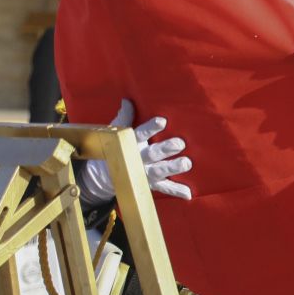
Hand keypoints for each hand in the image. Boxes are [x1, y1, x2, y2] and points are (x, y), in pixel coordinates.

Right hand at [78, 99, 192, 204]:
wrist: (105, 176)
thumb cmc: (116, 148)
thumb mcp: (117, 132)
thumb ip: (124, 117)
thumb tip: (127, 100)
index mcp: (130, 144)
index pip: (139, 134)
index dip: (150, 128)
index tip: (162, 121)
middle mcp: (138, 159)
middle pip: (152, 154)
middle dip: (165, 149)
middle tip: (180, 143)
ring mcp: (144, 173)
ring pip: (159, 171)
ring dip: (172, 168)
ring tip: (187, 163)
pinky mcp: (150, 184)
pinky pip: (164, 188)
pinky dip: (175, 191)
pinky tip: (188, 194)